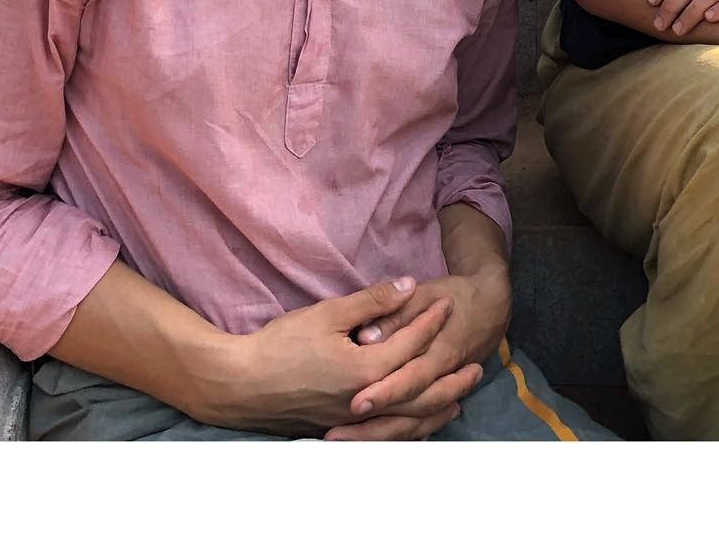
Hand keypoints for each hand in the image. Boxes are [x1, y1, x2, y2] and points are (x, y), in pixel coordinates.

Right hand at [220, 276, 461, 434]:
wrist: (242, 385)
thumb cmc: (281, 345)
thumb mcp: (328, 313)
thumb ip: (371, 302)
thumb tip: (408, 285)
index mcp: (365, 370)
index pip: (410, 344)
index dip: (429, 321)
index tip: (447, 304)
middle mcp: (365, 402)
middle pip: (420, 391)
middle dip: (449, 376)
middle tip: (477, 365)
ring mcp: (353, 421)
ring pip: (407, 419)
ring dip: (436, 407)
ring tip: (458, 397)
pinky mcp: (341, 429)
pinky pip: (388, 432)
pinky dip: (410, 426)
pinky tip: (416, 421)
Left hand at [324, 263, 510, 441]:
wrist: (491, 306)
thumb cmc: (455, 296)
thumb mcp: (427, 294)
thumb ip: (396, 315)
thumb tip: (366, 336)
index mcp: (440, 353)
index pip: (409, 380)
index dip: (383, 393)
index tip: (354, 404)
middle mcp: (439, 382)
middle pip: (407, 414)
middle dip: (371, 428)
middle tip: (336, 435)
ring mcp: (439, 394)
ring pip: (410, 426)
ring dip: (376, 437)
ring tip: (341, 441)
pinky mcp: (436, 399)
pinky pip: (416, 425)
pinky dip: (393, 434)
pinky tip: (366, 439)